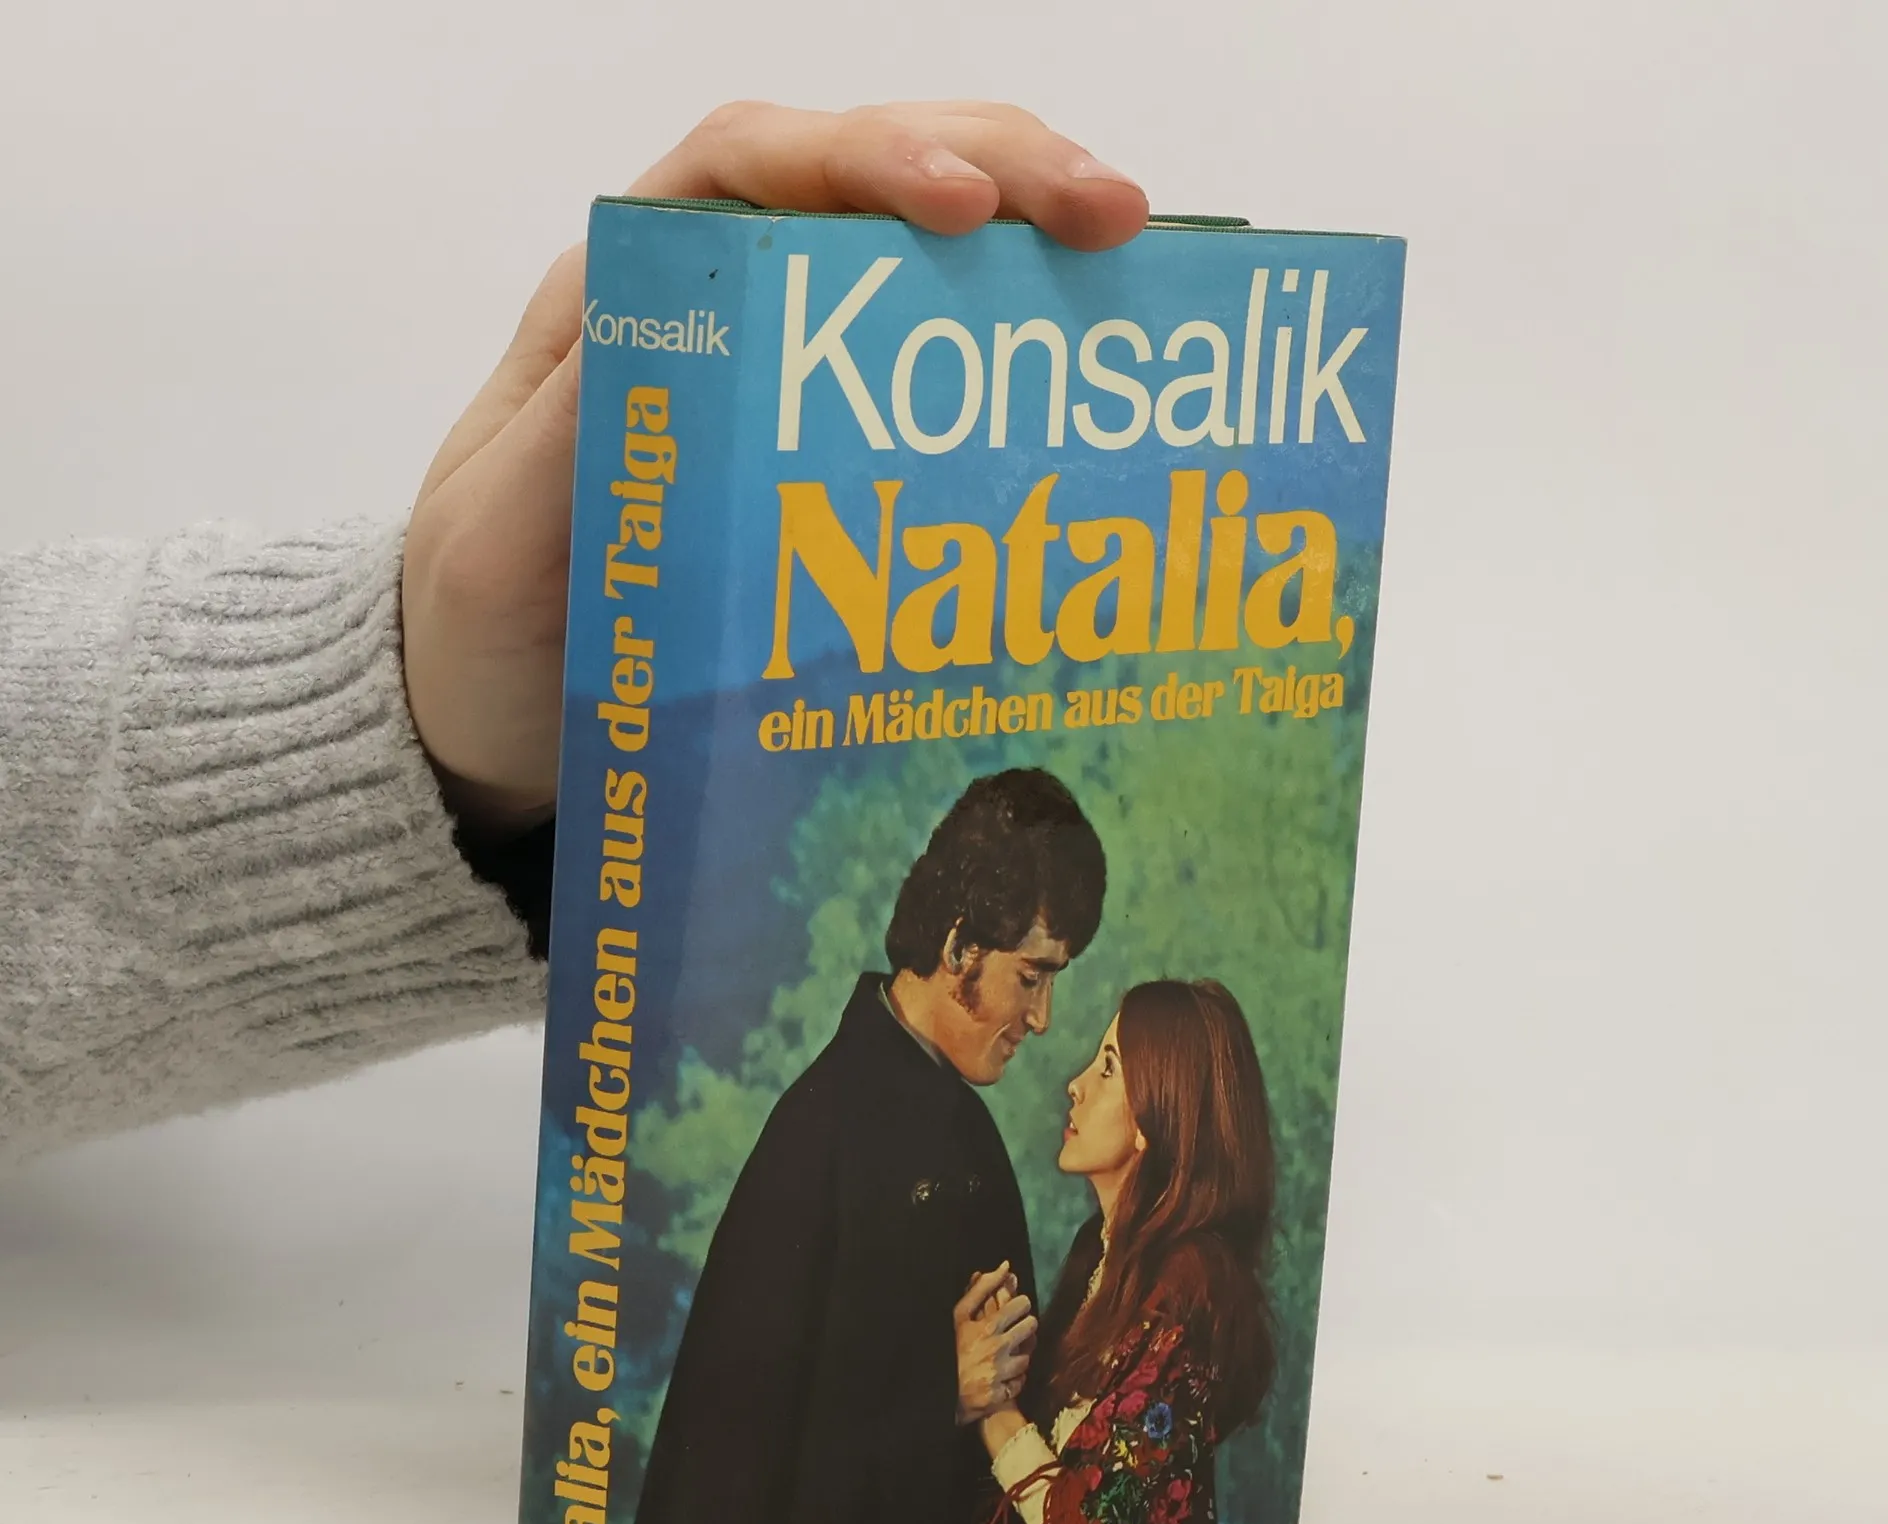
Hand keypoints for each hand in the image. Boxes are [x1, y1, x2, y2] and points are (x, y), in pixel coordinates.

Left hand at [401, 101, 1149, 829]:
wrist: (492, 731)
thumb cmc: (481, 641)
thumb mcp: (494, 550)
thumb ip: (563, 448)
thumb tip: (673, 332)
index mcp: (619, 306)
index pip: (743, 169)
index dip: (857, 157)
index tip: (958, 199)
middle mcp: (706, 317)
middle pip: (852, 185)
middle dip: (991, 168)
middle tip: (1114, 210)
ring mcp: (772, 385)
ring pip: (908, 263)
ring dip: (1024, 244)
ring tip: (1134, 264)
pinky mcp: (817, 461)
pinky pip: (926, 378)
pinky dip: (1009, 356)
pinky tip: (1084, 375)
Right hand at [955, 1260, 1037, 1422]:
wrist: (940, 1391)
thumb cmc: (951, 1347)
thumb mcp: (960, 1316)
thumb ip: (982, 1289)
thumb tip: (1004, 1266)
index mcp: (986, 1327)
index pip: (1019, 1306)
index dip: (1021, 1305)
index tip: (1017, 1308)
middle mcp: (995, 1349)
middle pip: (1030, 1328)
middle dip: (1026, 1327)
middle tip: (1018, 1329)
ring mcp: (1000, 1373)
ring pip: (1028, 1357)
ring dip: (1020, 1356)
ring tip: (1007, 1356)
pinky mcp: (1000, 1393)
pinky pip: (1020, 1382)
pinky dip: (1014, 1380)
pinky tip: (1003, 1376)